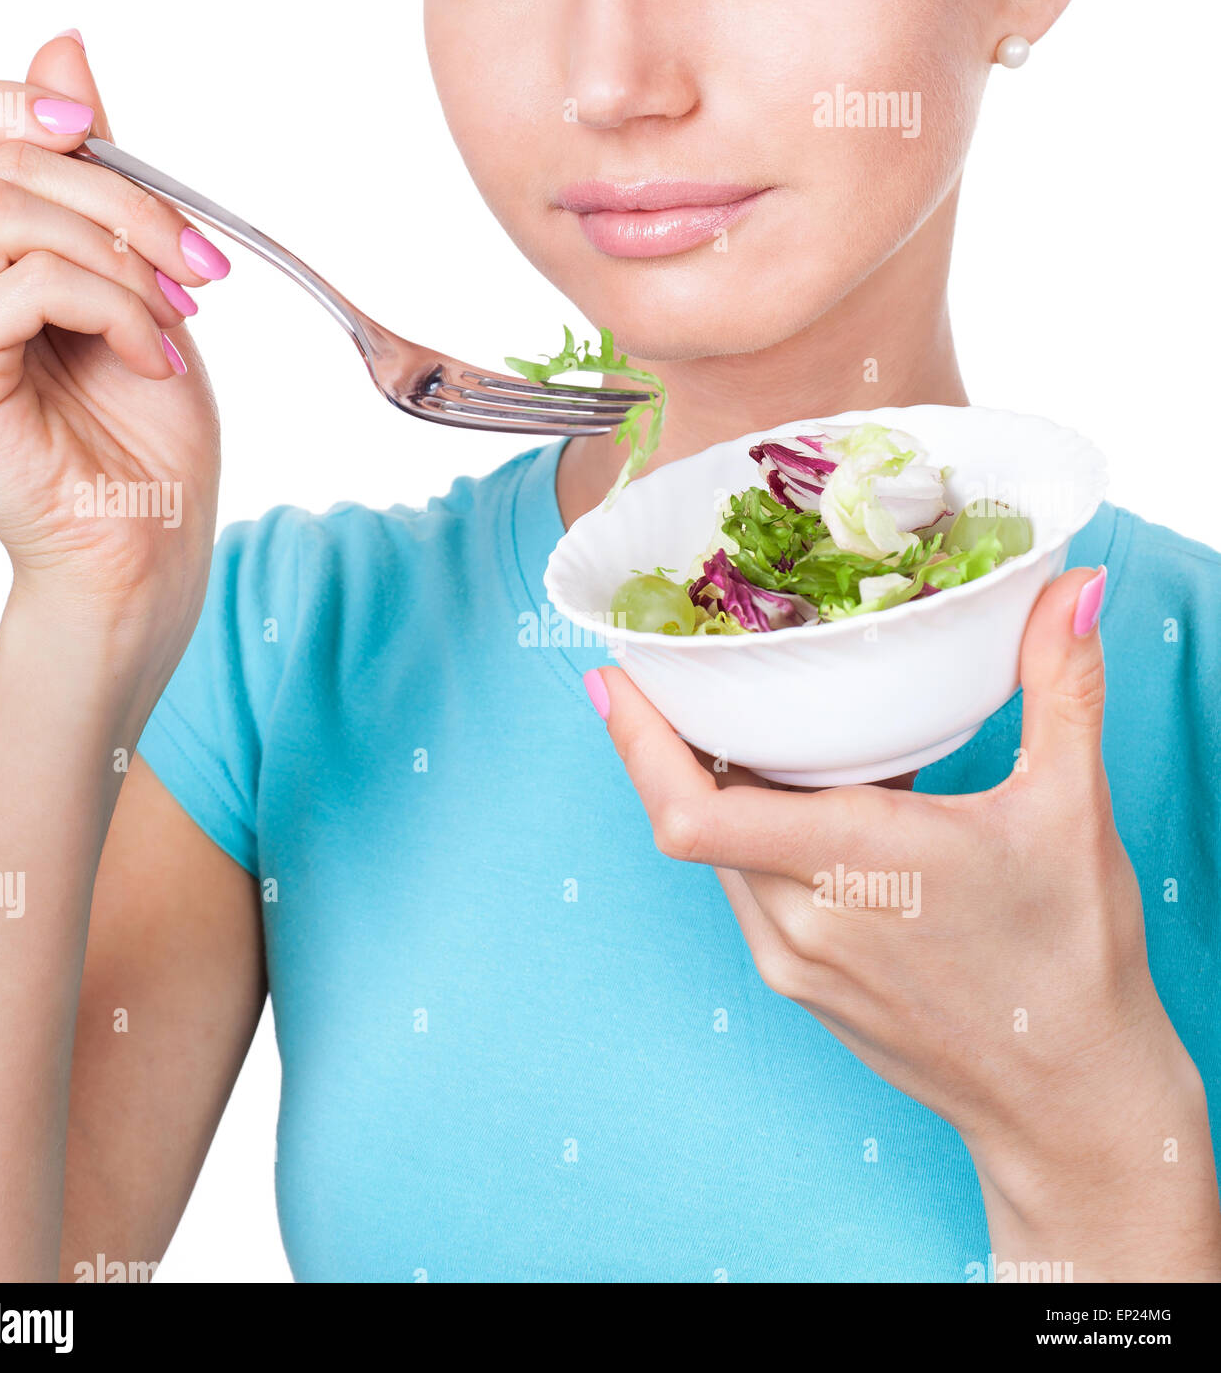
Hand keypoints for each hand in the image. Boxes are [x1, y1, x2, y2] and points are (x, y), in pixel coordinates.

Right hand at [0, 35, 223, 659]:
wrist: (153, 538)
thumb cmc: (147, 428)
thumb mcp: (141, 282)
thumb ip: (97, 178)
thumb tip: (66, 43)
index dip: (14, 97)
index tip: (94, 124)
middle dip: (122, 199)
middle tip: (200, 268)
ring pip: (10, 216)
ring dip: (124, 260)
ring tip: (175, 324)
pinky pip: (24, 287)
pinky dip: (112, 309)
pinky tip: (151, 357)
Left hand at [590, 567, 1220, 1279]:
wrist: (1066, 1099)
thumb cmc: (1070, 961)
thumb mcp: (1072, 812)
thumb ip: (1064, 688)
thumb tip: (1073, 587)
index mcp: (852, 864)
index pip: (691, 810)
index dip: (636, 743)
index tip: (612, 676)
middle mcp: (799, 918)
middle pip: (691, 814)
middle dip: (676, 740)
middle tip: (684, 667)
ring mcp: (790, 960)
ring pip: (718, 850)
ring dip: (720, 787)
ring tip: (755, 725)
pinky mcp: (796, 984)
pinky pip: (744, 888)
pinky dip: (753, 834)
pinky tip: (807, 804)